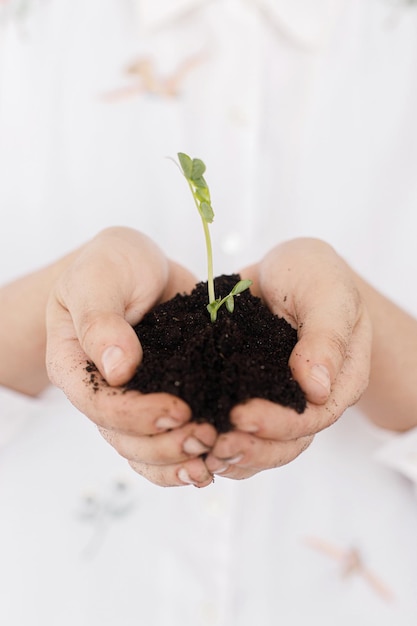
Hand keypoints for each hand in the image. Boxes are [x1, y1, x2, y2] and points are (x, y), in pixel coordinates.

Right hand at [46, 227, 216, 486]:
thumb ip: (101, 320)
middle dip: (164, 445)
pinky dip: (186, 457)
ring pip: (145, 449)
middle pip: (123, 438)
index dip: (135, 415)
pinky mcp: (162, 398)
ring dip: (178, 458)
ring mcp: (131, 400)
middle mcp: (101, 391)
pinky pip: (165, 441)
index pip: (98, 403)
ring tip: (214, 454)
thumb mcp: (99, 279)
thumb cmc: (111, 264)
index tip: (178, 411)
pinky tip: (212, 463)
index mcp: (74, 365)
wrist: (138, 265)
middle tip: (206, 435)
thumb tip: (119, 369)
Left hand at [204, 238, 371, 479]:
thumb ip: (325, 336)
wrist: (287, 268)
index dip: (278, 424)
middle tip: (214, 445)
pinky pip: (238, 426)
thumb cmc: (315, 274)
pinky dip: (217, 437)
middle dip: (251, 448)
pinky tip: (192, 439)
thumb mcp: (327, 293)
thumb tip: (316, 390)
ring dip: (233, 453)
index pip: (313, 417)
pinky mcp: (249, 393)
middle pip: (287, 443)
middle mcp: (311, 399)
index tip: (240, 416)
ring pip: (262, 444)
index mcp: (339, 380)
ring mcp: (278, 400)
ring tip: (202, 451)